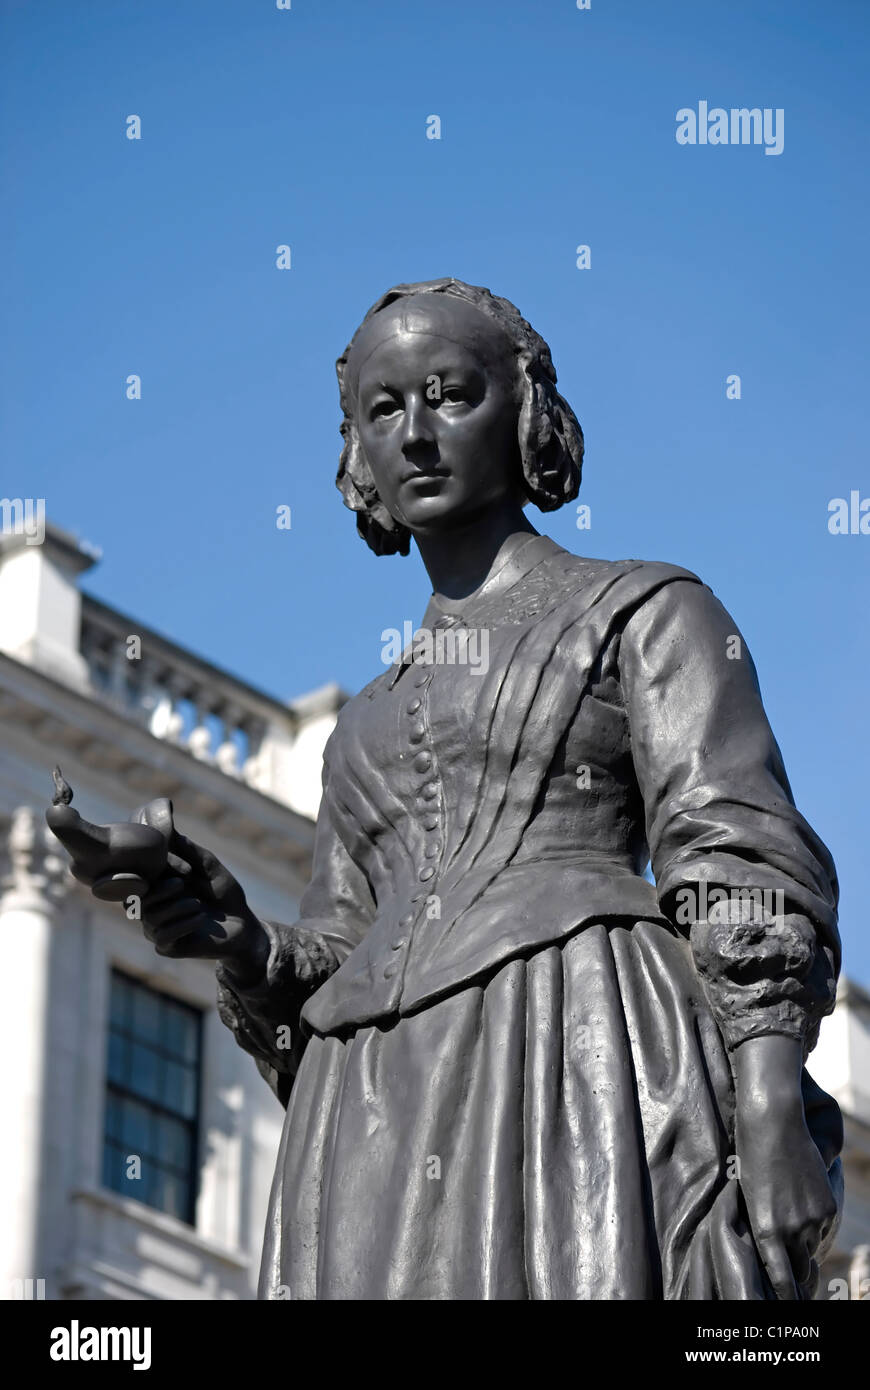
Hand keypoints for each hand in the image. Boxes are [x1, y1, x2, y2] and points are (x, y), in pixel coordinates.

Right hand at [136, 827, 268, 978]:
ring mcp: (159, 928)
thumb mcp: (210, 867)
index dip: (151, 872)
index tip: (177, 868)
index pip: (139, 879)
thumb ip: (190, 851)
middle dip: (159, 890)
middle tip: (182, 883)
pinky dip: (181, 925)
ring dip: (175, 908)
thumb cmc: (224, 894)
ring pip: (150, 918)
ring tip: (197, 904)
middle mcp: (154, 907)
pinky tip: (199, 918)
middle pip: (138, 899)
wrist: (243, 924)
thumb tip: (171, 829)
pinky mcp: (168, 947)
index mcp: (159, 886)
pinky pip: (162, 937)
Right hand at [733, 1035, 837, 1298]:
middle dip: (802, 1280)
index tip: (803, 1282)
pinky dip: (781, 1285)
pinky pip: (777, 1265)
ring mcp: (795, 1225)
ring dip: (791, 1284)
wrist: (773, 1121)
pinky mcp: (772, 1226)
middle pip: (807, 1261)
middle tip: (795, 1296)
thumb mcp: (800, 1175)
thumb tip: (785, 1206)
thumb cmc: (781, 1139)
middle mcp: (815, 1222)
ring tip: (785, 1301)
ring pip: (793, 1264)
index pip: (814, 1246)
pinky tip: (780, 1300)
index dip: (806, 1266)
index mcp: (824, 1209)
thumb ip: (798, 1197)